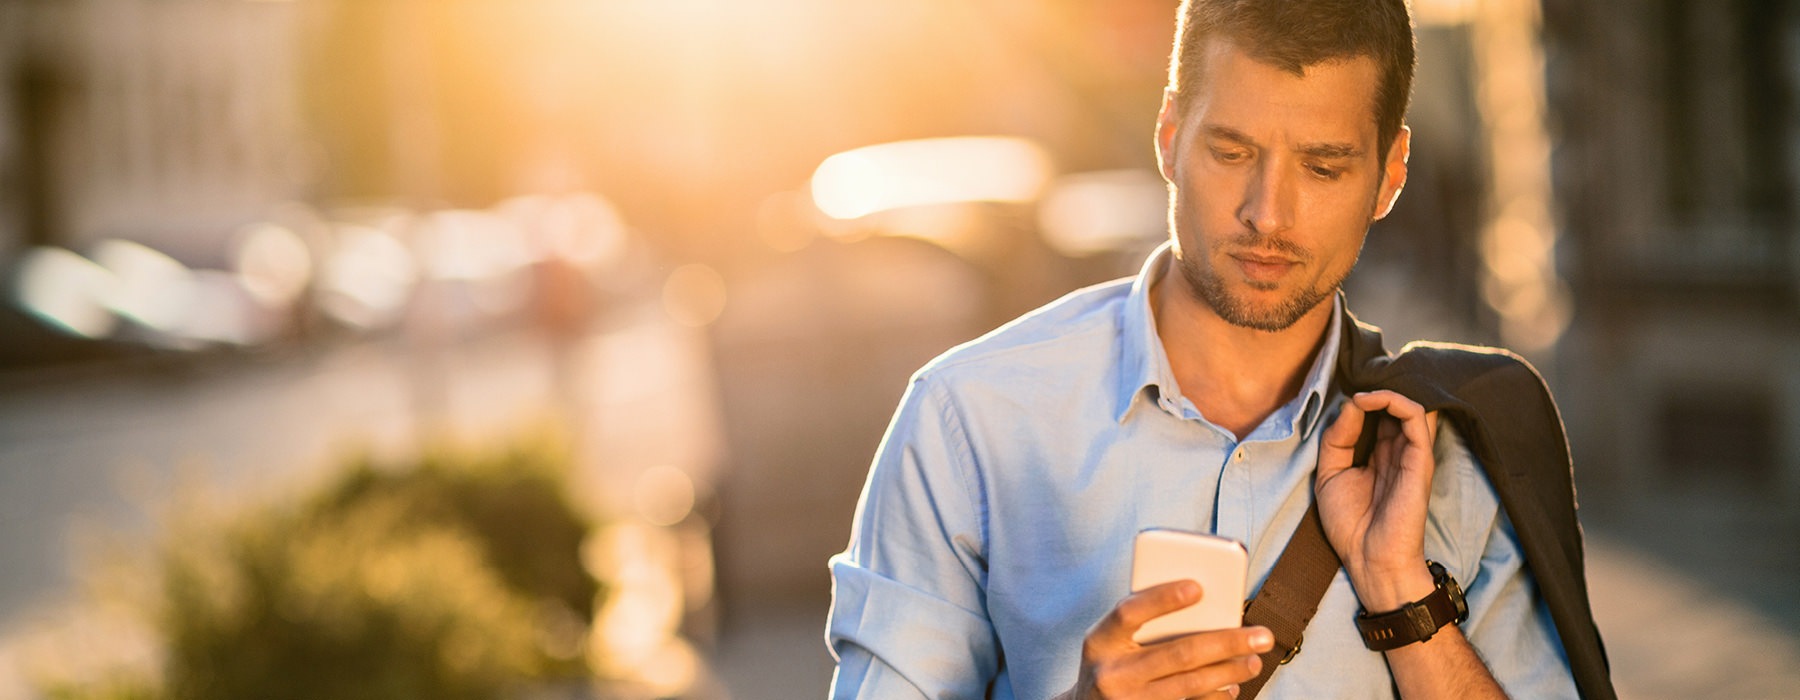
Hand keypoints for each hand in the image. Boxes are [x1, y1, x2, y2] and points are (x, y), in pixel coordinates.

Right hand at [1056, 580, 1271, 699]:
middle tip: (1259, 635)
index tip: (1198, 588)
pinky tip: (1231, 686)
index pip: (1129, 612)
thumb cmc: (1109, 665)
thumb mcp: (1111, 641)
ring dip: (1228, 671)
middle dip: (1225, 642)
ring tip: (1253, 660)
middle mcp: (1112, 674)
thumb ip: (1143, 624)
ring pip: (1190, 684)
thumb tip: (1202, 606)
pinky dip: (1214, 696)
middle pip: (1177, 653)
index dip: (1162, 598)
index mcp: (1099, 641)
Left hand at [1314, 391, 1438, 609]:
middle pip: (1393, 407)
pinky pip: (1416, 417)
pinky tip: (1368, 402)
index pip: (1377, 415)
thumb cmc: (1350, 525)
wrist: (1369, 559)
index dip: (1362, 399)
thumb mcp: (1329, 474)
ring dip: (1383, 391)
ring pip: (1408, 405)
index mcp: (1377, 455)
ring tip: (1361, 394)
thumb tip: (1351, 404)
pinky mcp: (1419, 459)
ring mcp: (1410, 454)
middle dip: (1373, 390)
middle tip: (1354, 384)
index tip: (1340, 393)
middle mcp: (1396, 450)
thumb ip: (1337, 438)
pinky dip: (1394, 401)